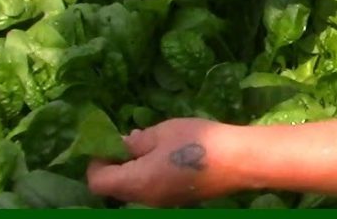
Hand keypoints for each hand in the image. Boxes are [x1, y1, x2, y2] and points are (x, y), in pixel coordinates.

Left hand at [86, 118, 235, 207]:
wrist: (240, 161)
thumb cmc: (198, 142)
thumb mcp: (162, 132)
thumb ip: (138, 140)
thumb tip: (123, 143)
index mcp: (137, 183)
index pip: (98, 182)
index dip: (95, 161)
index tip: (106, 141)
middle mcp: (146, 200)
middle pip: (115, 189)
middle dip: (114, 165)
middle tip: (125, 140)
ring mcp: (163, 202)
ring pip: (134, 189)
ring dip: (132, 169)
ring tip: (147, 143)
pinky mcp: (178, 199)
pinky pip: (152, 189)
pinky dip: (148, 173)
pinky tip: (164, 154)